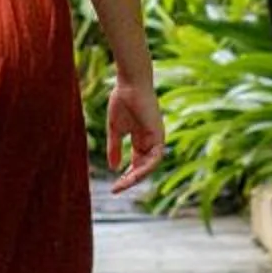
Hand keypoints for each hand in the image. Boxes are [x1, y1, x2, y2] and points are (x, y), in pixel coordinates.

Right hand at [107, 77, 163, 195]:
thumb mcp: (115, 129)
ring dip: (137, 177)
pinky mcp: (159, 134)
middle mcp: (151, 141)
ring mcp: (156, 138)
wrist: (130, 83)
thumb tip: (112, 167)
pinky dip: (145, 167)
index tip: (114, 187)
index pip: (136, 164)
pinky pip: (155, 157)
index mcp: (141, 140)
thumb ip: (115, 148)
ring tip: (123, 185)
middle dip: (130, 180)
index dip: (126, 176)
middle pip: (143, 168)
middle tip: (116, 189)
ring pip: (150, 166)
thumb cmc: (122, 101)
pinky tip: (133, 173)